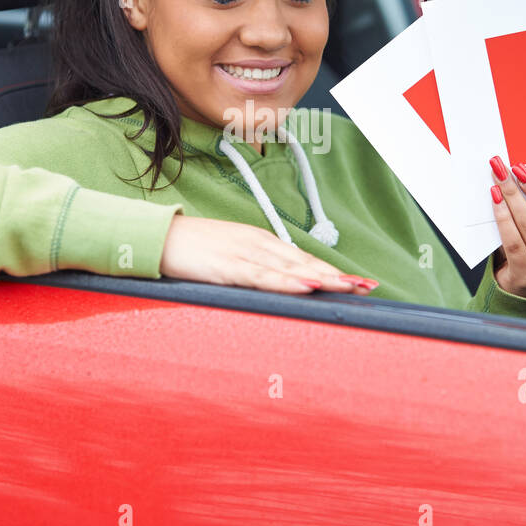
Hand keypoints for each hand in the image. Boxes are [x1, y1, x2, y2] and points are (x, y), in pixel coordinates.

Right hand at [159, 215, 376, 294]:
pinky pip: (262, 276)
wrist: (159, 237)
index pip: (303, 258)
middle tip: (366, 287)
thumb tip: (279, 282)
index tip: (357, 282)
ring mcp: (244, 254)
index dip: (331, 270)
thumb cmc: (193, 249)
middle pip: (304, 262)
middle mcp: (258, 244)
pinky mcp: (227, 266)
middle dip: (336, 276)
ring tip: (347, 288)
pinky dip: (286, 282)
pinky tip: (305, 286)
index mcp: (260, 241)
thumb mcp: (230, 254)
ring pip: (289, 269)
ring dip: (321, 279)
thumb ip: (255, 266)